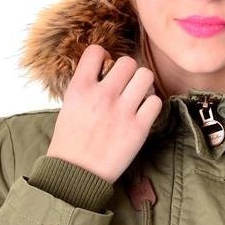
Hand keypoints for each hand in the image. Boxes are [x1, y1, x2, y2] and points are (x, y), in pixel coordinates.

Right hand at [46, 44, 164, 185]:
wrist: (76, 174)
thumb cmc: (70, 142)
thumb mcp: (69, 106)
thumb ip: (86, 86)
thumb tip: (104, 72)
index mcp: (80, 87)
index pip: (96, 51)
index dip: (103, 56)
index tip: (104, 67)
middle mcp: (102, 95)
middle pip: (128, 62)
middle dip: (127, 71)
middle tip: (125, 84)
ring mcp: (122, 111)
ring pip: (146, 76)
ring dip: (143, 84)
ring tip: (137, 95)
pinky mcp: (138, 128)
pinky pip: (155, 101)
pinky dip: (151, 105)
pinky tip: (142, 112)